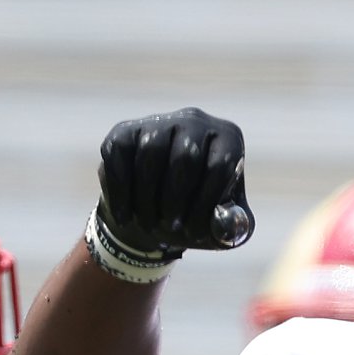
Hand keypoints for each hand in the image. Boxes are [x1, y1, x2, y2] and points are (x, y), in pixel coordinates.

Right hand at [95, 108, 253, 262]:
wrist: (156, 214)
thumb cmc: (198, 216)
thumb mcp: (223, 228)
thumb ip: (234, 228)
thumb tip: (226, 225)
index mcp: (228, 140)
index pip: (219, 166)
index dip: (205, 203)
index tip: (195, 233)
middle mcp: (195, 121)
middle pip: (186, 156)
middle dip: (175, 198)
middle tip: (170, 228)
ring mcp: (159, 122)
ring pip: (151, 152)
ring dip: (147, 196)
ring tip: (149, 225)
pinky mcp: (125, 130)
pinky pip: (119, 154)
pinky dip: (121, 190)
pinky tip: (124, 216)